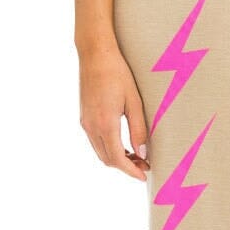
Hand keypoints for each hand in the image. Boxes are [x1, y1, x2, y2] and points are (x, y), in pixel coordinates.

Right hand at [78, 43, 150, 179]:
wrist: (95, 54)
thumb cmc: (118, 74)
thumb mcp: (134, 102)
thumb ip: (138, 129)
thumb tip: (142, 153)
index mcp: (105, 124)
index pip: (117, 159)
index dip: (131, 171)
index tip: (144, 175)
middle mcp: (91, 127)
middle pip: (107, 159)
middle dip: (126, 166)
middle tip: (145, 165)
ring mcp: (85, 122)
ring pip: (100, 152)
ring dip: (117, 158)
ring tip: (137, 156)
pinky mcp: (84, 117)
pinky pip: (96, 141)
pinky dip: (109, 148)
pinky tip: (123, 143)